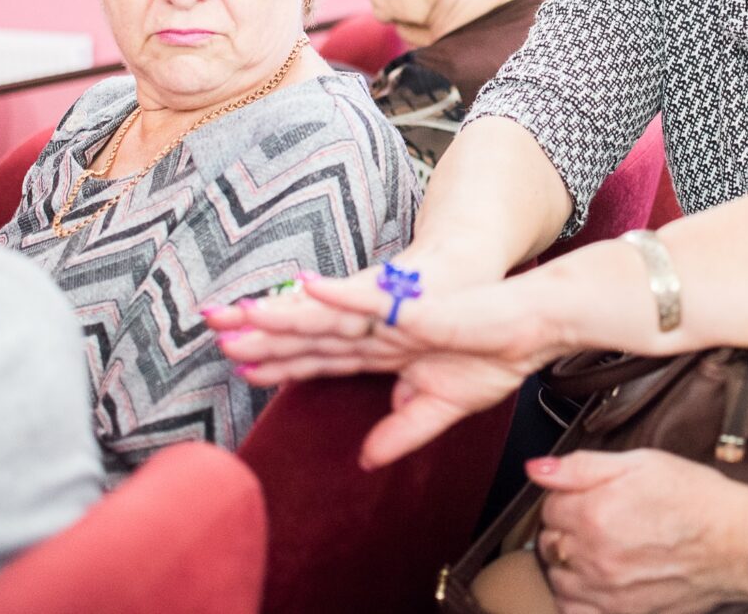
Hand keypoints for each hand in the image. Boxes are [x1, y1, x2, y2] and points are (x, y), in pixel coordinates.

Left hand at [206, 265, 570, 466]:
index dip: (281, 365)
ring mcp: (393, 314)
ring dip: (286, 315)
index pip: (321, 359)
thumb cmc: (492, 355)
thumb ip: (401, 431)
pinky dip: (339, 293)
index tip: (240, 368)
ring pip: (329, 316)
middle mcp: (378, 329)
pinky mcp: (414, 304)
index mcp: (382, 351)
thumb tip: (366, 460)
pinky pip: (371, 298)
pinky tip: (306, 286)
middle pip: (312, 335)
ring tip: (243, 313)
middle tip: (216, 334)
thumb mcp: (440, 406)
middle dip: (265, 337)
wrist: (531, 326)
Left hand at [525, 451, 747, 613]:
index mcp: (593, 513)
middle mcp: (594, 557)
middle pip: (550, 543)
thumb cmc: (696, 499)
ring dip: (567, 566)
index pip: (549, 506)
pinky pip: (575, 612)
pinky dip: (577, 599)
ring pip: (557, 581)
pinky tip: (594, 584)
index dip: (566, 497)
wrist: (738, 542)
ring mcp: (607, 592)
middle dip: (564, 530)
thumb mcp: (641, 463)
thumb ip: (580, 466)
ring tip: (594, 553)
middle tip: (592, 521)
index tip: (584, 496)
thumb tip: (536, 468)